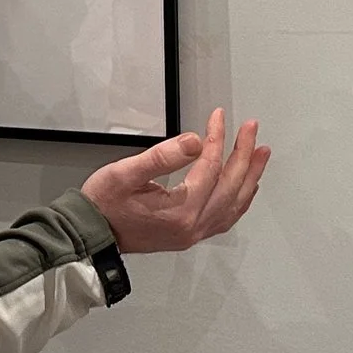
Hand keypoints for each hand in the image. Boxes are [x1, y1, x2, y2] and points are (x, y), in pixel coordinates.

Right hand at [80, 109, 270, 256]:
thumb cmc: (104, 205)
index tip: (217, 117)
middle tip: (251, 128)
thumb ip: (162, 156)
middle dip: (243, 153)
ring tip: (260, 154)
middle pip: (230, 185)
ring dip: (250, 177)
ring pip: (234, 204)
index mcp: (180, 210)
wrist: (92, 235)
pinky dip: (240, 199)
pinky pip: (225, 218)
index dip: (216, 137)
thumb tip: (194, 141)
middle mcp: (192, 226)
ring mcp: (192, 233)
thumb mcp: (126, 173)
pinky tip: (245, 187)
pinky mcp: (188, 235)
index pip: (209, 166)